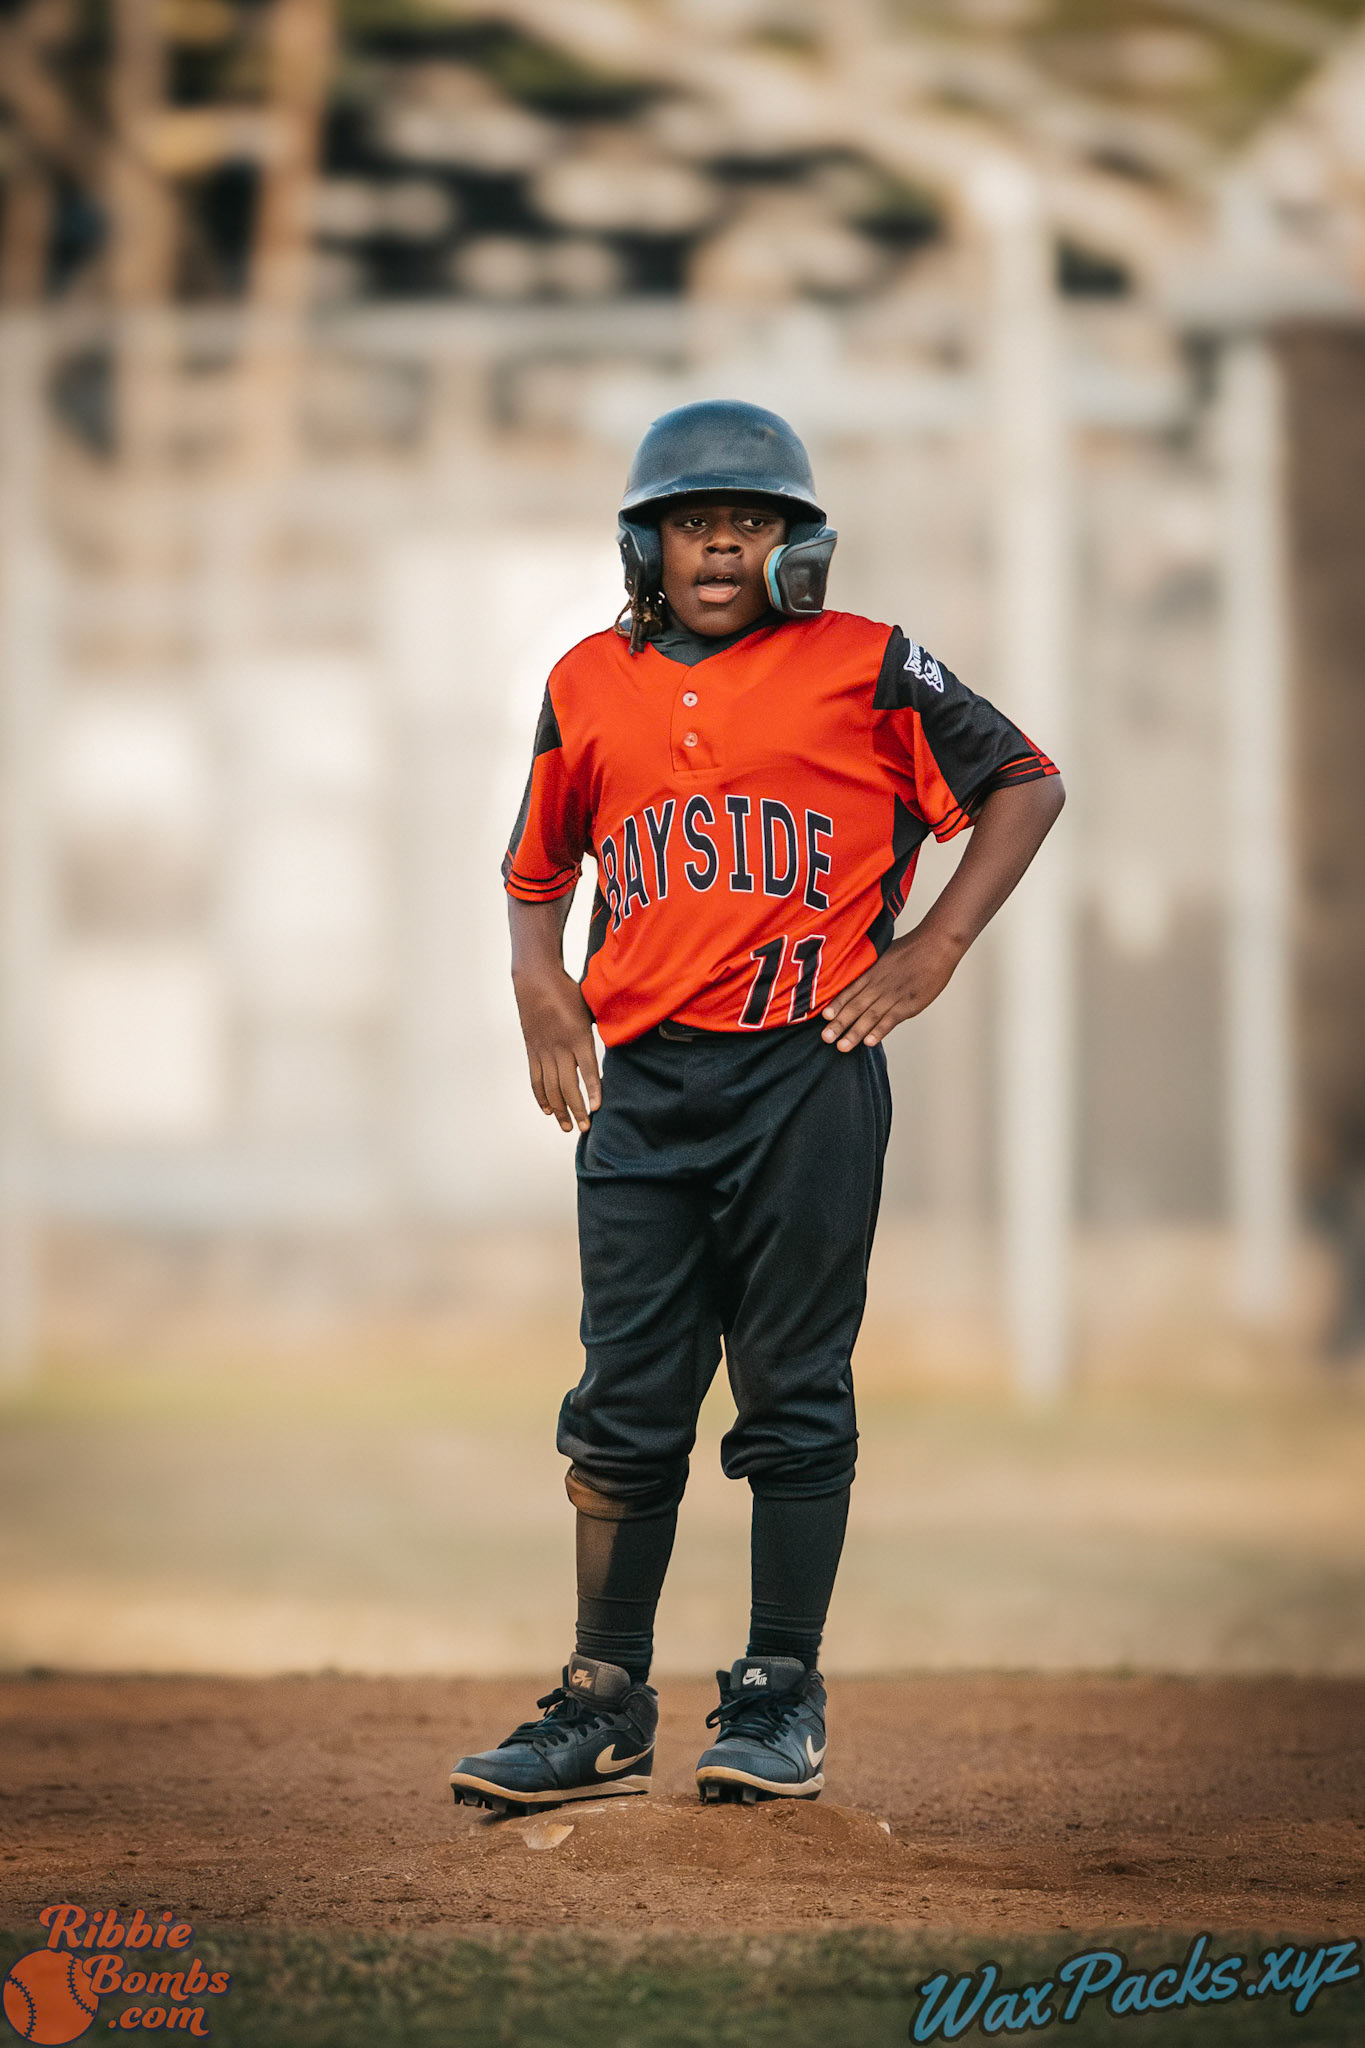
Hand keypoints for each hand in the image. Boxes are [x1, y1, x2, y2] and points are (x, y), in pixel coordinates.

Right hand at [513, 966, 601, 1132]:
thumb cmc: (568, 991)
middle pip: (567, 1086)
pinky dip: (541, 1097)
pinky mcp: (532, 1051)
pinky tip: (548, 1110)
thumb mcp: (590, 1007)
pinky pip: (535, 1079)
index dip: (592, 1090)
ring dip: (559, 1110)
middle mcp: (559, 1047)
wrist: (536, 979)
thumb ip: (603, 1027)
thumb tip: (623, 1037)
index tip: (596, 1109)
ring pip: (550, 1087)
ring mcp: (543, 1051)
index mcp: (577, 1036)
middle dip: (576, 1109)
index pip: (586, 1070)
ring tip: (567, 1126)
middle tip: (585, 1128)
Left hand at [820, 925, 962, 1050]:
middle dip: (839, 1024)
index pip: (849, 991)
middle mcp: (878, 985)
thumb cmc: (911, 948)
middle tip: (825, 1038)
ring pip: (870, 1016)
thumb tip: (859, 980)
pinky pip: (891, 1019)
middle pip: (855, 1006)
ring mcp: (893, 995)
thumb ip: (871, 969)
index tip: (823, 1017)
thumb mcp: (884, 954)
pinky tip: (869, 1042)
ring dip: (855, 1033)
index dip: (836, 1005)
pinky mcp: (909, 1004)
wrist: (936, 945)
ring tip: (842, 1047)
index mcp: (871, 973)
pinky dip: (879, 1031)